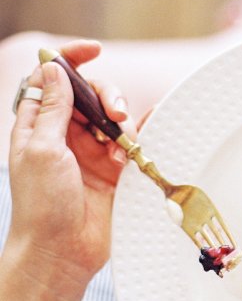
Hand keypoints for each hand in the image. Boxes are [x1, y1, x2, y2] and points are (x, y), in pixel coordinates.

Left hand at [7, 40, 137, 290]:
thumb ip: (53, 108)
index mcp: (40, 125)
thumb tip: (57, 69)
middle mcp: (68, 135)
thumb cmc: (42, 203)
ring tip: (122, 145)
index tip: (94, 50)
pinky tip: (142, 138)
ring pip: (115, 119)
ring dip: (123, 123)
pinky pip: (133, 144)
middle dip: (107, 97)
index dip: (71, 59)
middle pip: (92, 95)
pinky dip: (140, 137)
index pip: (54, 80)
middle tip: (116, 116)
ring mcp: (94, 153)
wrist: (63, 249)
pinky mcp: (116, 171)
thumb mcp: (41, 149)